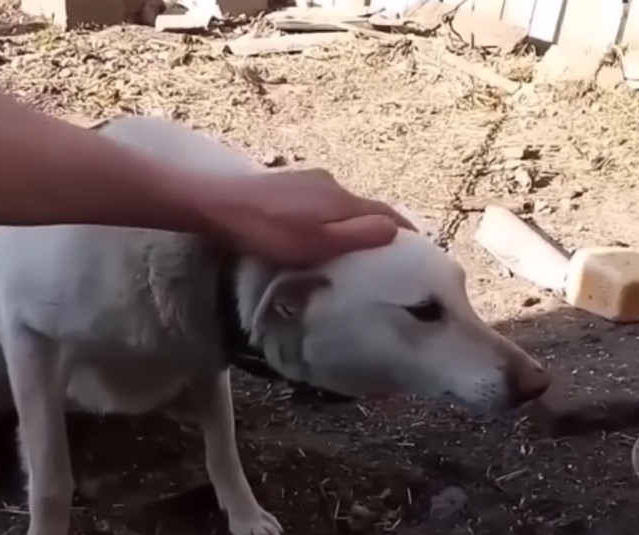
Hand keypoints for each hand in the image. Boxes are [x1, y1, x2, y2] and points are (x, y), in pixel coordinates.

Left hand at [198, 168, 411, 266]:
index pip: (387, 214)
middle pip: (365, 207)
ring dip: (353, 221)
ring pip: (342, 204)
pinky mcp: (288, 183)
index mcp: (343, 201)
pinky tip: (319, 227)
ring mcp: (308, 179)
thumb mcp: (318, 242)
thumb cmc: (269, 230)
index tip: (420, 248)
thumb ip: (358, 235)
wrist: (218, 203)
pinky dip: (332, 216)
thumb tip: (395, 230)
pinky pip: (322, 201)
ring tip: (354, 242)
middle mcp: (332, 183)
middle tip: (388, 251)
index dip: (405, 230)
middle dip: (381, 226)